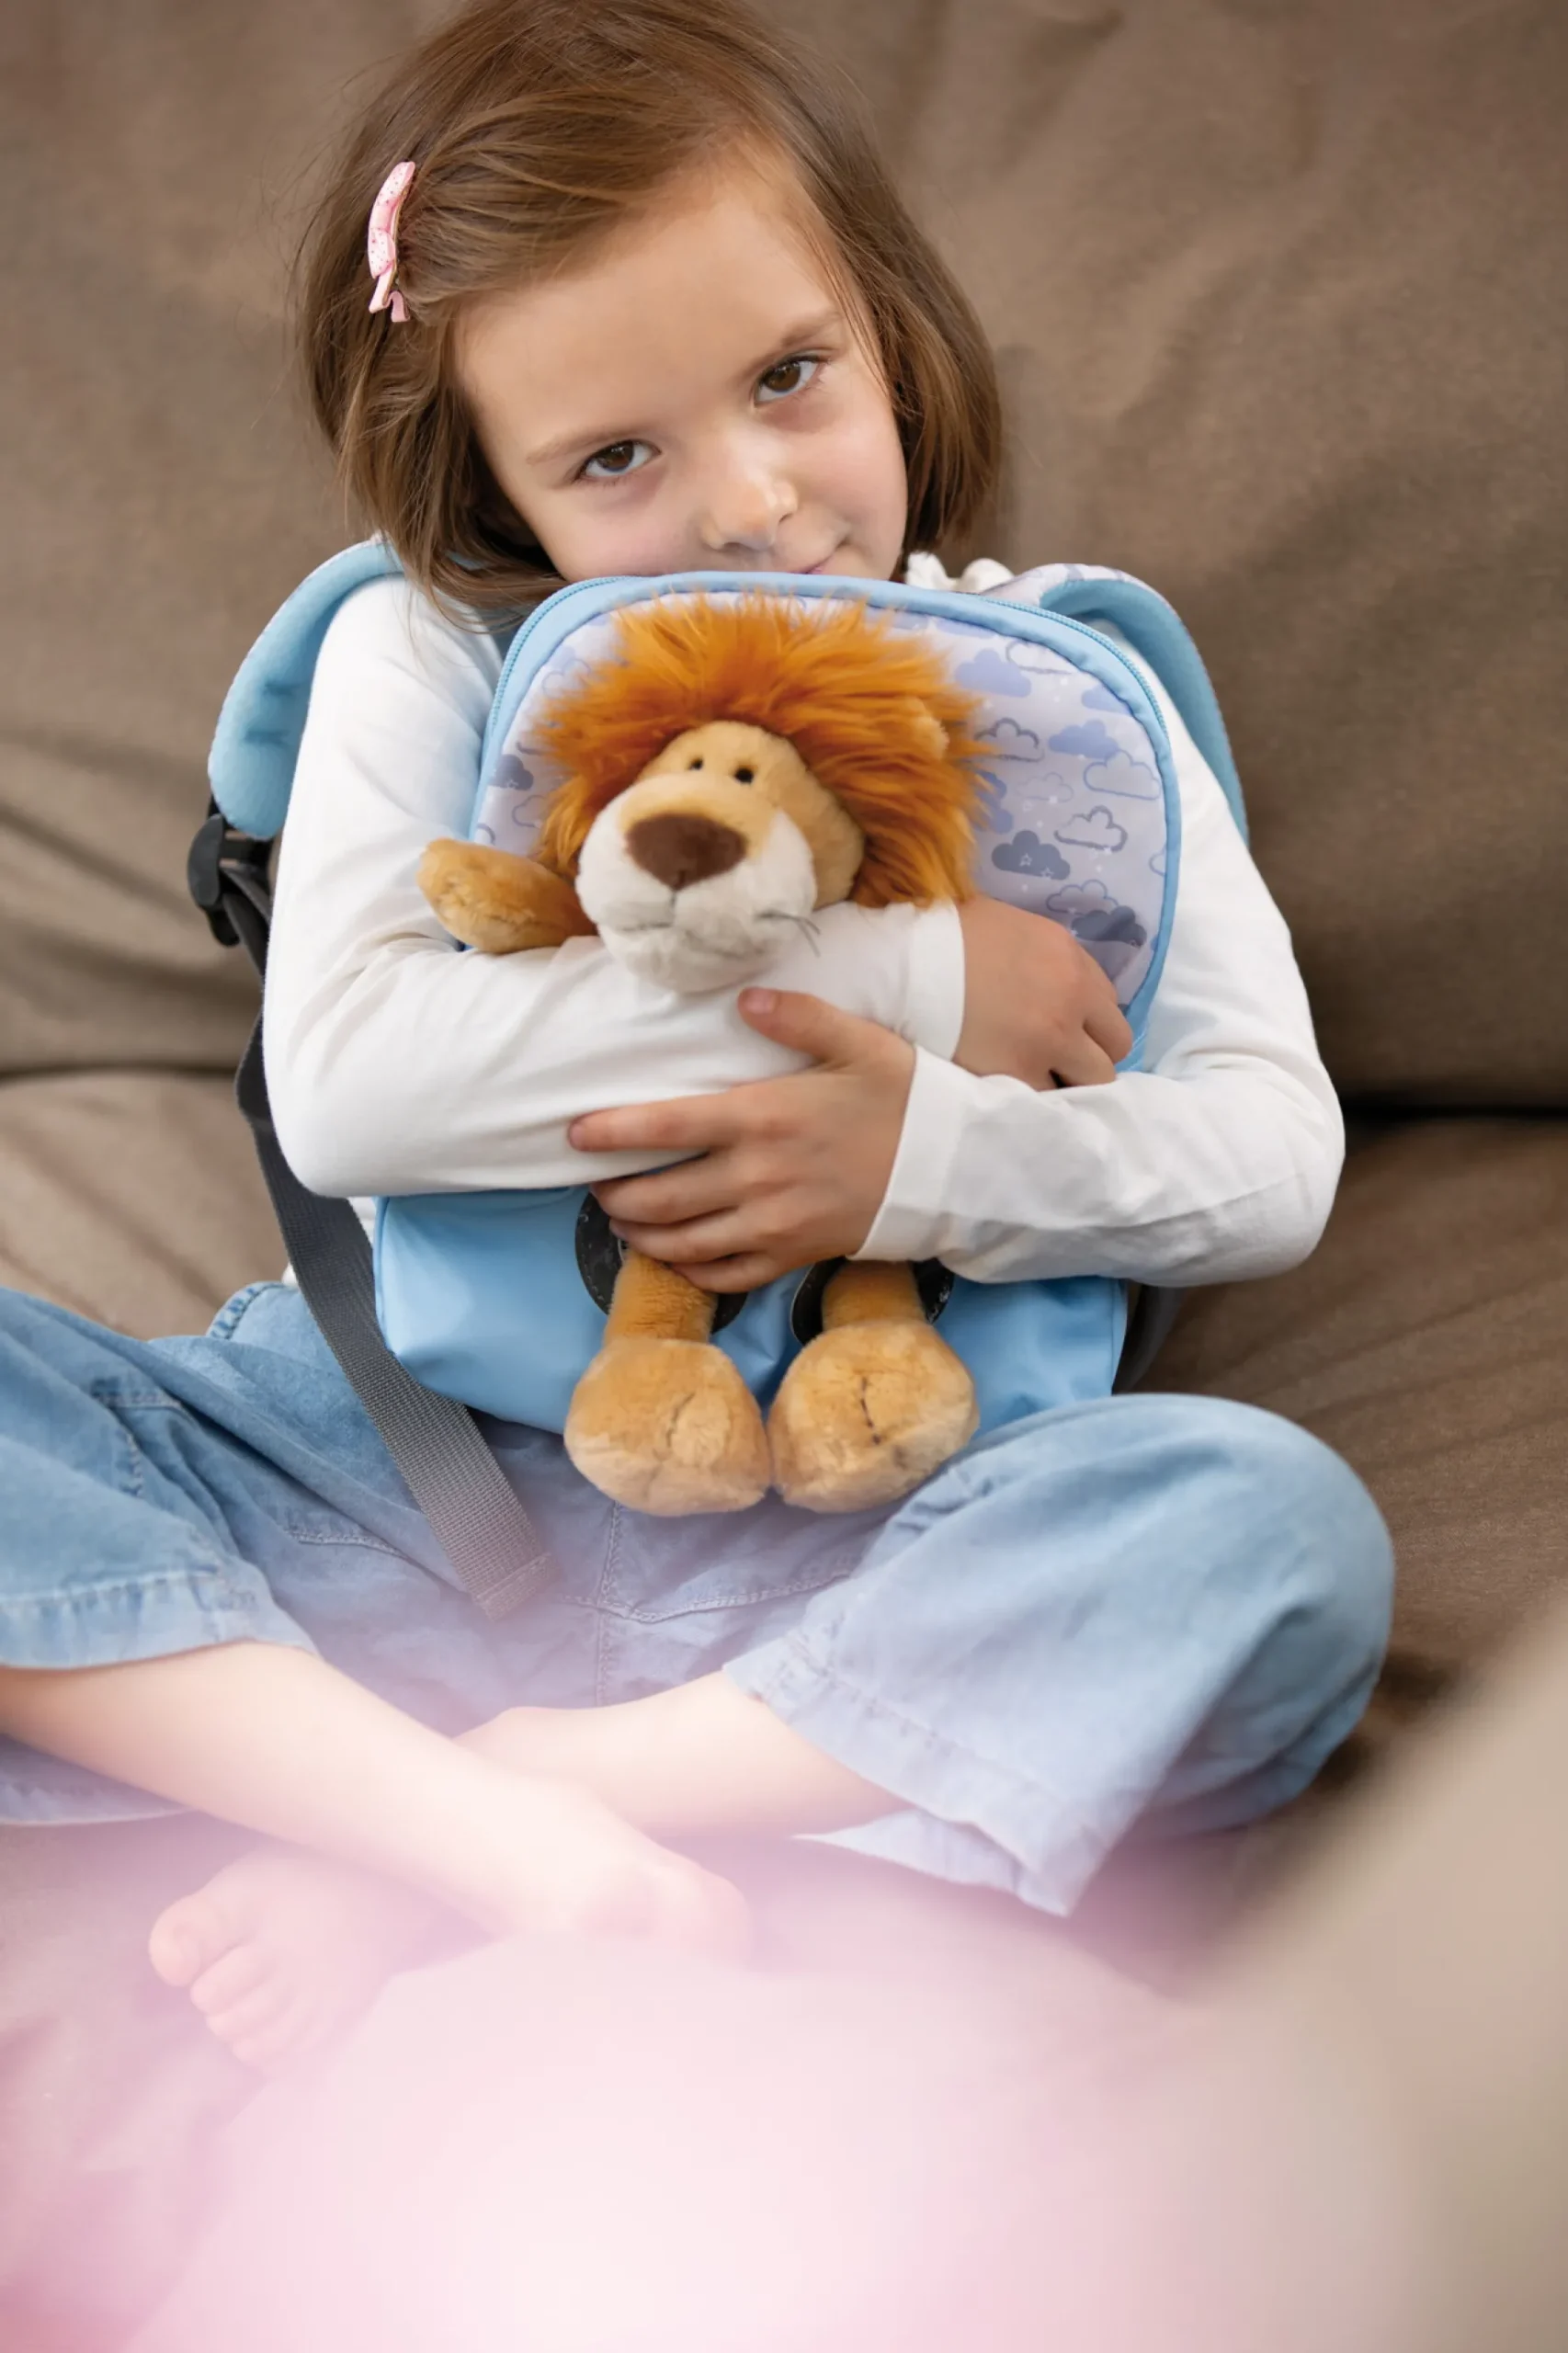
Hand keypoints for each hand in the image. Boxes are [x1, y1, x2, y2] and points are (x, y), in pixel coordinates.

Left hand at [566, 990, 913, 1291]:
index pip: (664, 1127)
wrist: (955, 1169)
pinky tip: (675, 1258)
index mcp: (763, 1118)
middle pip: (660, 1197)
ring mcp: (773, 1225)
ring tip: (623, 1219)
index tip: (574, 1134)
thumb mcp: (859, 1043)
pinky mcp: (794, 1257)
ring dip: (641, 1234)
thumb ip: (798, 1018)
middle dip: (615, 1194)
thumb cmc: (905, 1099)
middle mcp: (757, 1178)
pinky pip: (725, 1276)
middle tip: (596, 1184)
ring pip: (682, 1243)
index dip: (610, 1133)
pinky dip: (690, 1272)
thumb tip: (741, 1001)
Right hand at [956, 895, 1130, 1086]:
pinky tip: (1015, 1098)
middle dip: (1089, 1058)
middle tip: (1055, 1064)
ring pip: (1091, 1083)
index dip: (1088, 1024)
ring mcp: (1049, 1042)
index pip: (1109, 1006)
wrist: (897, 962)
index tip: (1066, 1033)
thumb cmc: (939, 935)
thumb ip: (1038, 957)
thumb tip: (1042, 979)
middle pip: (1113, 1048)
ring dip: (1069, 1085)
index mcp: (1069, 958)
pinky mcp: (1018, 1076)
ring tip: (1036, 1086)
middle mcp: (1071, 1000)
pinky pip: (1046, 1103)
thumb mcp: (1005, 926)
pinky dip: (1035, 1104)